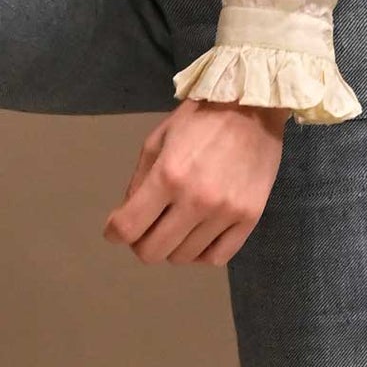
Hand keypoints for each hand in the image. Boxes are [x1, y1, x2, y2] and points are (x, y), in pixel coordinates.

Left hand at [102, 95, 286, 266]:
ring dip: (172, 246)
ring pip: (184, 258)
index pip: (128, 228)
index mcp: (167, 176)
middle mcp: (196, 200)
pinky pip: (217, 258)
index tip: (116, 230)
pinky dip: (202, 253)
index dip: (114, 233)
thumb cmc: (198, 121)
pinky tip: (199, 235)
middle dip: (140, 243)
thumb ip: (138, 183)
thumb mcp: (156, 142)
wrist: (252, 108)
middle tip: (146, 228)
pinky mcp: (250, 218)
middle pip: (153, 252)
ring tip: (176, 226)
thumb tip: (125, 218)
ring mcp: (226, 212)